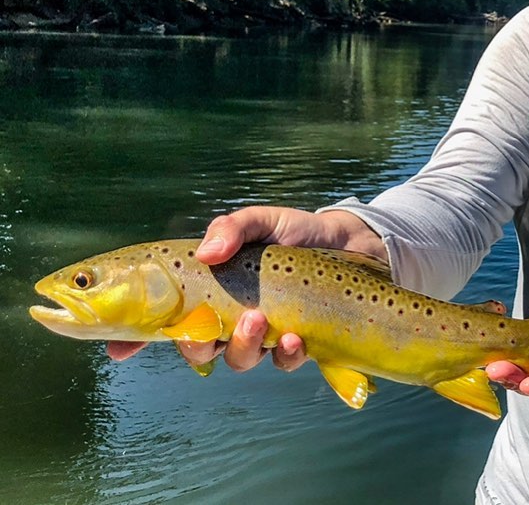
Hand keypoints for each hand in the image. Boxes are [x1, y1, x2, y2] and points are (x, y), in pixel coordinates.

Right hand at [106, 205, 384, 371]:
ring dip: (243, 347)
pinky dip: (286, 355)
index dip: (137, 335)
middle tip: (208, 331)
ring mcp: (267, 333)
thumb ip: (234, 227)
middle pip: (198, 346)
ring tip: (261, 322)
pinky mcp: (300, 344)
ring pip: (238, 359)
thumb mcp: (263, 220)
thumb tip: (207, 252)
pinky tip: (295, 338)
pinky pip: (283, 363)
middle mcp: (234, 315)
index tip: (118, 347)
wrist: (354, 243)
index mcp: (215, 288)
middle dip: (195, 346)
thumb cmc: (299, 232)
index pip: (167, 315)